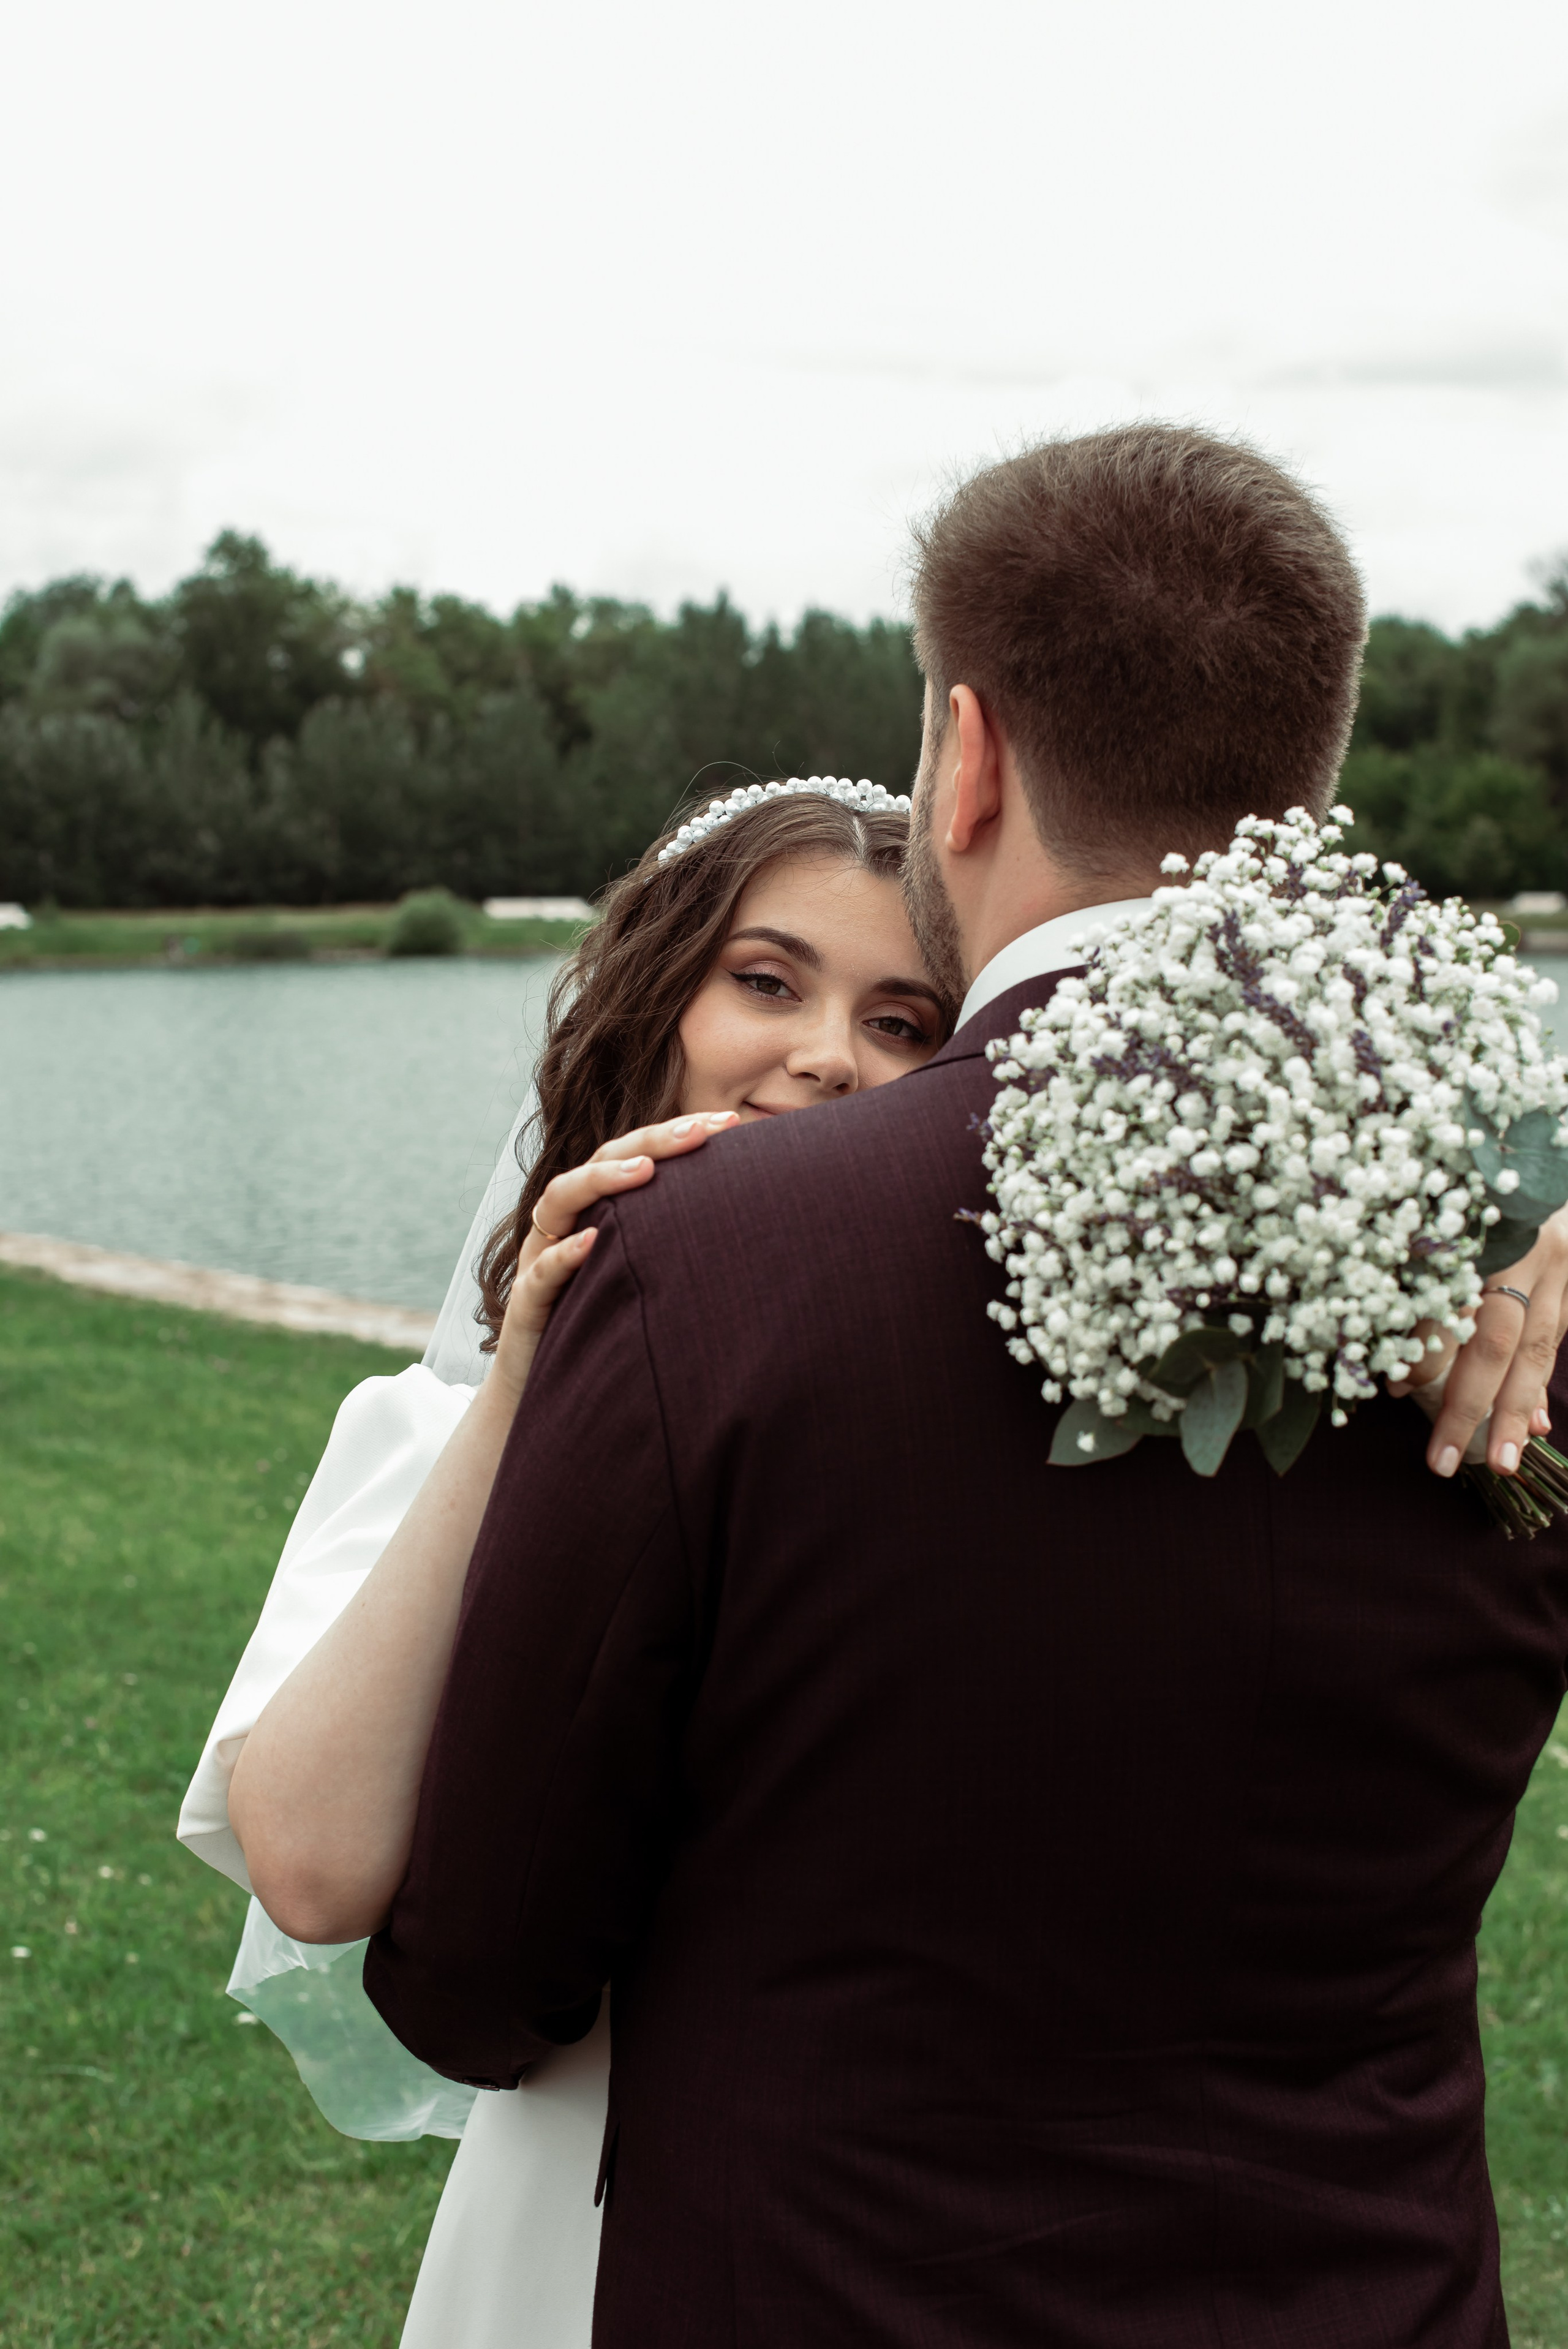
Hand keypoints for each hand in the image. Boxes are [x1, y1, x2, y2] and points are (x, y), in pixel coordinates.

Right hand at [490, 1112, 738, 1402]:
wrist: (552, 1391)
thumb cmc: (610, 1328)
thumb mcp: (650, 1277)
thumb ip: (680, 1243)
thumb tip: (755, 1220)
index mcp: (599, 1210)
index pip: (635, 1155)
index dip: (676, 1134)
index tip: (729, 1124)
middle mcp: (569, 1223)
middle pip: (601, 1161)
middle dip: (651, 1142)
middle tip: (701, 1132)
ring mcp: (542, 1258)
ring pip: (560, 1198)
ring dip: (602, 1180)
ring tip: (646, 1171)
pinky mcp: (527, 1302)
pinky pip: (541, 1272)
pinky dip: (564, 1254)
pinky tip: (592, 1243)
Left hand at [1387, 1207, 1567, 1478]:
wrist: (1529, 1160)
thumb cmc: (1456, 1191)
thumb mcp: (1430, 1219)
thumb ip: (1411, 1282)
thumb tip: (1392, 1373)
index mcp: (1471, 1230)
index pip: (1445, 1305)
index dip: (1420, 1356)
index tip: (1394, 1392)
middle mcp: (1520, 1247)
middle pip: (1498, 1338)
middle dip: (1472, 1405)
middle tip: (1445, 1460)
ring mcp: (1555, 1260)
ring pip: (1537, 1345)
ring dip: (1519, 1409)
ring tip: (1505, 1461)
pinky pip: (1556, 1335)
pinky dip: (1541, 1384)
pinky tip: (1537, 1426)